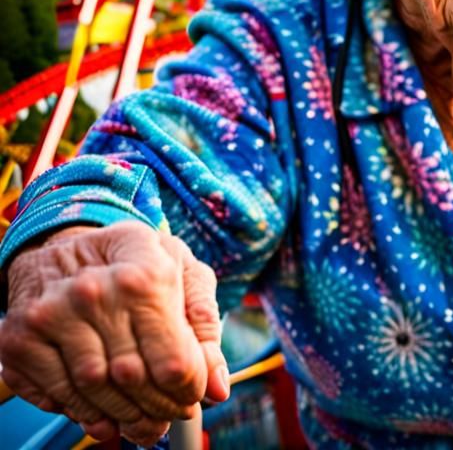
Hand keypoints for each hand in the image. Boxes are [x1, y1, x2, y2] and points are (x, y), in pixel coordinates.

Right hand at [0, 221, 229, 445]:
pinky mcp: (21, 340)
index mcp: (144, 273)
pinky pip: (57, 395)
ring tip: (144, 421)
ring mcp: (52, 316)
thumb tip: (218, 387)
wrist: (66, 245)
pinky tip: (106, 415)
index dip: (189, 387)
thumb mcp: (182, 272)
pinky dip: (85, 414)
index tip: (196, 394)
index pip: (172, 357)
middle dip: (160, 408)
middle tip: (172, 414)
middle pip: (134, 379)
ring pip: (95, 392)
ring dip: (125, 416)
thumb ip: (204, 325)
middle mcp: (94, 292)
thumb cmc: (135, 261)